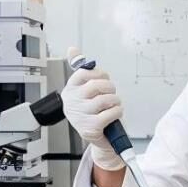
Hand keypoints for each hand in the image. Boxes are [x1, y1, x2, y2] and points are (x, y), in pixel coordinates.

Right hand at [61, 47, 124, 170]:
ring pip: (106, 99)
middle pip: (96, 85)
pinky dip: (118, 112)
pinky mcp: (91, 127)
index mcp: (69, 90)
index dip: (99, 73)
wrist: (98, 138)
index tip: (104, 78)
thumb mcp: (84, 90)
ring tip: (113, 106)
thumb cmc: (92, 111)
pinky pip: (112, 112)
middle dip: (110, 88)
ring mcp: (80, 116)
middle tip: (111, 94)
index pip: (83, 72)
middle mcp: (72, 103)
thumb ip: (80, 69)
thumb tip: (71, 49)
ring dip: (116, 101)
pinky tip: (114, 115)